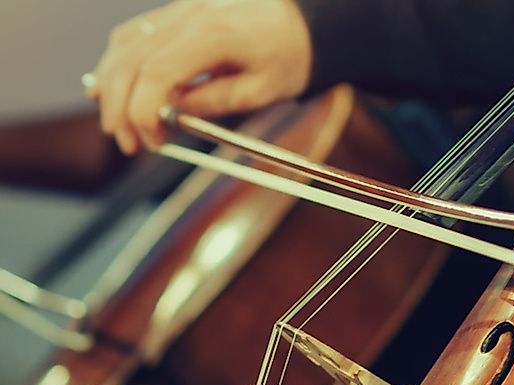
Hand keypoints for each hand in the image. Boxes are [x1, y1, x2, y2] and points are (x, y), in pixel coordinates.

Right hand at [86, 0, 312, 154]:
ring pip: (124, 43)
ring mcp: (180, 9)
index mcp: (216, 33)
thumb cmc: (290, 56)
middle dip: (120, 106)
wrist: (302, 23)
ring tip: (118, 123)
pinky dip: (118, 63)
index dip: (143, 111)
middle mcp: (190, 14)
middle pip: (131, 58)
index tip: (150, 139)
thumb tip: (170, 115)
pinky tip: (112, 89)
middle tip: (128, 142)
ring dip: (111, 86)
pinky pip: (134, 34)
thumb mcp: (262, 91)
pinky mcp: (176, 13)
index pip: (157, 72)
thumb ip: (213, 102)